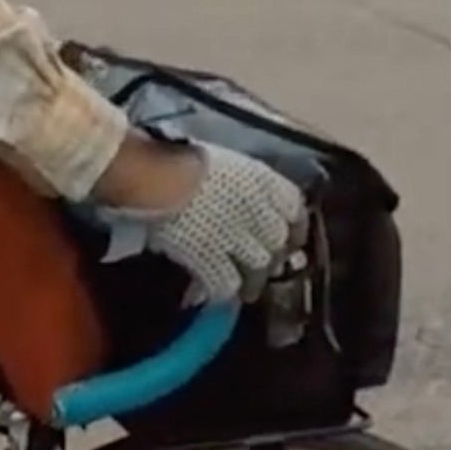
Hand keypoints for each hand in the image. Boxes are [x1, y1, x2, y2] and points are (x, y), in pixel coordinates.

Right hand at [95, 136, 305, 302]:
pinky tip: (214, 291)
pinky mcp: (212, 258)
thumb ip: (239, 183)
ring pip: (260, 268)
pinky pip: (227, 282)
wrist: (154, 175)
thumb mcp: (220, 163)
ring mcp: (236, 237)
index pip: (295, 209)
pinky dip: (222, 289)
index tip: (290, 236)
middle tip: (265, 265)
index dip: (295, 227)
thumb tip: (242, 199)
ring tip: (247, 291)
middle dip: (275, 256)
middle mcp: (257, 211)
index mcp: (261, 181)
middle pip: (280, 243)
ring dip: (254, 281)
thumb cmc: (179, 157)